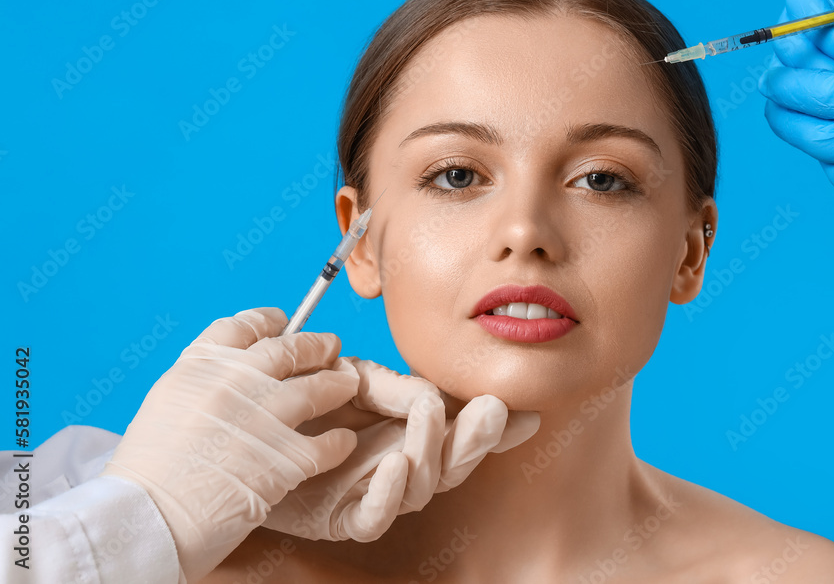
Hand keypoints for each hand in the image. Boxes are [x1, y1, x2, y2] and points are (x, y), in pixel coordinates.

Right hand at [100, 307, 359, 582]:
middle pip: (290, 349)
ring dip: (338, 384)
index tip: (282, 320)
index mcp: (200, 366)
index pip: (242, 326)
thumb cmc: (147, 474)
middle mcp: (236, 381)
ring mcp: (264, 416)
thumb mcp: (166, 406)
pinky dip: (339, 441)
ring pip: (319, 387)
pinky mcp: (286, 456)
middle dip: (315, 346)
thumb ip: (202, 383)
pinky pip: (328, 442)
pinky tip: (344, 442)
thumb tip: (230, 374)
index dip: (268, 320)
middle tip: (330, 346)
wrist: (145, 519)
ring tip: (349, 383)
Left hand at [262, 357, 540, 540]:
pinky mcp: (341, 517)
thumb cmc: (303, 402)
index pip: (462, 432)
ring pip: (421, 488)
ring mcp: (374, 493)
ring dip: (430, 450)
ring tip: (427, 416)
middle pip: (453, 465)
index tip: (527, 415)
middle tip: (490, 409)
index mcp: (408, 431)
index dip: (497, 429)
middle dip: (476, 438)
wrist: (244, 426)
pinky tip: (391, 463)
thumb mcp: (356, 378)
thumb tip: (443, 395)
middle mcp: (400, 465)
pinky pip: (375, 517)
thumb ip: (399, 386)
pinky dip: (388, 493)